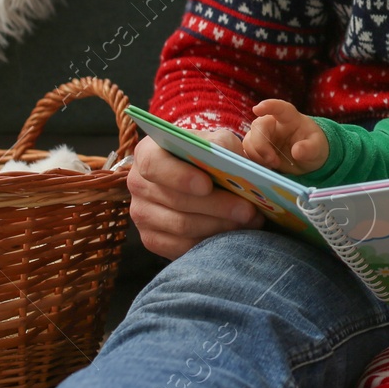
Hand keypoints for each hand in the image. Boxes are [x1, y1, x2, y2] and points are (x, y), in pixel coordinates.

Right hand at [128, 130, 264, 259]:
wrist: (197, 175)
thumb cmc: (207, 155)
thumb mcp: (215, 141)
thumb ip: (221, 146)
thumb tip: (231, 162)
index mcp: (147, 154)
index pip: (153, 165)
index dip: (179, 176)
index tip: (207, 185)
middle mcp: (139, 184)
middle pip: (175, 201)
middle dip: (216, 206)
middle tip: (248, 210)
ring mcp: (142, 215)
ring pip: (181, 227)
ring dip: (220, 226)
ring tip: (249, 221)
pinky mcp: (152, 239)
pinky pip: (182, 247)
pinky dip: (212, 242)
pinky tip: (235, 235)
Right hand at [245, 98, 328, 173]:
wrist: (307, 158)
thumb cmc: (313, 146)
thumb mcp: (317, 148)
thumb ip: (309, 148)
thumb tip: (297, 151)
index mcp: (290, 118)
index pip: (279, 108)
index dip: (268, 106)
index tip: (257, 109)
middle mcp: (273, 123)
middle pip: (258, 127)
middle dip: (261, 146)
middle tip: (274, 161)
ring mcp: (263, 135)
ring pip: (249, 141)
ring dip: (258, 156)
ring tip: (274, 165)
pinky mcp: (256, 147)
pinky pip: (247, 152)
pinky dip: (253, 161)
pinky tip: (266, 166)